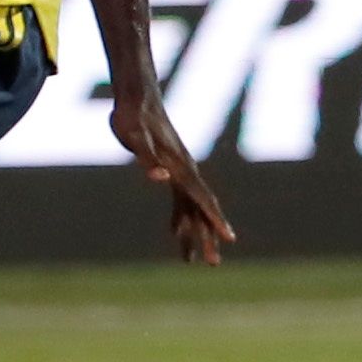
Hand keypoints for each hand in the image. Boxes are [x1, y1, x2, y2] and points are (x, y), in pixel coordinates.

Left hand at [110, 88, 231, 265]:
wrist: (136, 98)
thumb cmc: (133, 116)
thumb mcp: (134, 136)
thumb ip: (147, 158)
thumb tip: (160, 179)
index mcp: (179, 167)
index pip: (201, 198)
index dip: (214, 219)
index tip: (228, 238)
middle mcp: (184, 171)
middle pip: (201, 209)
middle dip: (208, 236)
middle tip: (212, 263)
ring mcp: (178, 172)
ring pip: (192, 209)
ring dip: (195, 233)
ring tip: (194, 260)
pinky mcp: (169, 170)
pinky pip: (179, 201)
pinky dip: (180, 218)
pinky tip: (176, 234)